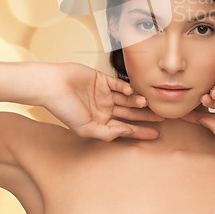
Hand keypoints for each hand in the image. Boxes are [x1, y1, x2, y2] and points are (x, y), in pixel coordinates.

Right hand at [44, 63, 163, 141]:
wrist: (52, 85)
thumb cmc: (64, 108)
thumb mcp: (85, 128)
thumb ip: (107, 133)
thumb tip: (127, 133)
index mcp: (100, 121)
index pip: (125, 127)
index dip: (141, 131)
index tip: (156, 134)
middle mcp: (104, 108)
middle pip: (130, 113)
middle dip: (146, 116)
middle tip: (163, 117)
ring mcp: (104, 93)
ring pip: (127, 99)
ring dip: (137, 101)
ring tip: (146, 103)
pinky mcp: (102, 79)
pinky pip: (118, 84)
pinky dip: (126, 87)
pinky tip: (131, 91)